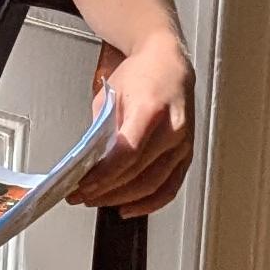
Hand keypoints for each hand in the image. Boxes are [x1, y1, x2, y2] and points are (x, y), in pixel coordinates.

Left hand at [75, 34, 195, 212]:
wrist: (168, 61)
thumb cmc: (140, 73)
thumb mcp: (109, 96)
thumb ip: (102, 131)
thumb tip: (88, 164)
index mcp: (151, 110)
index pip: (127, 154)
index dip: (103, 176)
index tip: (82, 186)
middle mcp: (172, 128)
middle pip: (138, 173)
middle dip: (106, 190)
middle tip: (82, 197)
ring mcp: (183, 143)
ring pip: (153, 184)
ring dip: (123, 198)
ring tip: (98, 201)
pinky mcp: (187, 153)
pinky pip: (170, 186)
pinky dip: (150, 203)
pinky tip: (129, 208)